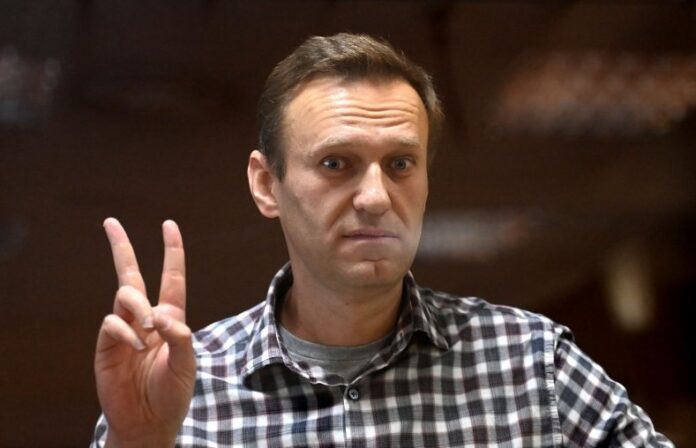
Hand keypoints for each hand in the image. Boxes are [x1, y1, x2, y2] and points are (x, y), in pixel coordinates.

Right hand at [95, 218, 195, 446]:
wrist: (149, 422)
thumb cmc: (172, 393)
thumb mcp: (186, 363)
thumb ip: (179, 335)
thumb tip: (160, 313)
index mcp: (171, 318)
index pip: (171, 277)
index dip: (172, 251)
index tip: (169, 225)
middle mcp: (146, 318)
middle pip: (131, 274)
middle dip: (122, 247)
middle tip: (110, 222)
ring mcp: (124, 330)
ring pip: (124, 295)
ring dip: (138, 305)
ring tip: (149, 327)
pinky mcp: (107, 345)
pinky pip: (112, 323)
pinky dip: (125, 331)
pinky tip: (136, 347)